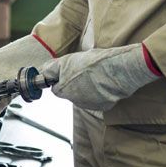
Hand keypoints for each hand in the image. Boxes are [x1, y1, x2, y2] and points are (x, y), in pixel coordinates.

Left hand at [41, 43, 159, 111]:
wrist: (119, 70)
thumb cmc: (96, 62)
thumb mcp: (71, 59)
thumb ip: (57, 68)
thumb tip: (46, 70)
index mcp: (63, 87)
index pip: (55, 88)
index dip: (59, 80)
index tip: (64, 74)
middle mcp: (73, 99)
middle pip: (68, 93)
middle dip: (71, 84)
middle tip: (82, 72)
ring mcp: (87, 104)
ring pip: (81, 97)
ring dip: (84, 89)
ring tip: (95, 76)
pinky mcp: (100, 107)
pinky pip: (95, 101)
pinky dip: (97, 94)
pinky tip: (103, 84)